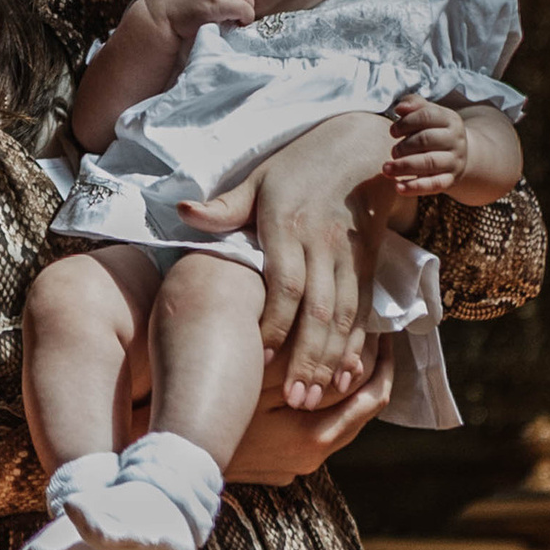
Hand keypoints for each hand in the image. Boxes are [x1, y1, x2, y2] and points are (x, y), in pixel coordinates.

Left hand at [183, 109, 393, 403]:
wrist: (362, 147)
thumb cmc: (298, 166)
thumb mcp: (257, 178)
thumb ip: (224, 207)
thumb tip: (182, 211)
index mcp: (288, 224)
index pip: (285, 284)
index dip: (274, 324)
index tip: (257, 361)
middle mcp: (322, 243)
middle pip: (319, 310)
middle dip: (306, 358)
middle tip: (294, 401)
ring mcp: (349, 255)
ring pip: (345, 316)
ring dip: (331, 360)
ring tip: (315, 399)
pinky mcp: (368, 263)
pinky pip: (364, 311)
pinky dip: (356, 345)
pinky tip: (346, 376)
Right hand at [225, 350, 394, 482]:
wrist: (170, 449)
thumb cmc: (213, 401)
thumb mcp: (261, 377)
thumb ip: (310, 371)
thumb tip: (355, 361)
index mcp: (314, 438)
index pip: (370, 398)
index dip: (382, 362)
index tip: (384, 333)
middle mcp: (311, 459)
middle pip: (361, 413)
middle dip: (370, 375)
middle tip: (373, 339)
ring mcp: (294, 466)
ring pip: (338, 424)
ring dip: (347, 391)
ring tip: (346, 354)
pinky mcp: (279, 465)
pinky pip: (315, 431)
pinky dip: (324, 406)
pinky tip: (311, 381)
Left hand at [390, 94, 469, 192]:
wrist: (458, 154)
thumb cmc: (434, 130)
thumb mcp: (428, 113)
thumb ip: (413, 104)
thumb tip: (399, 108)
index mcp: (450, 119)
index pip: (427, 116)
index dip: (406, 122)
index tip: (392, 132)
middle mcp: (455, 140)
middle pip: (426, 139)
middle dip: (403, 146)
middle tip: (392, 152)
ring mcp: (455, 161)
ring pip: (430, 163)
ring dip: (404, 166)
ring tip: (386, 169)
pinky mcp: (450, 179)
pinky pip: (434, 185)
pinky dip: (415, 187)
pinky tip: (398, 188)